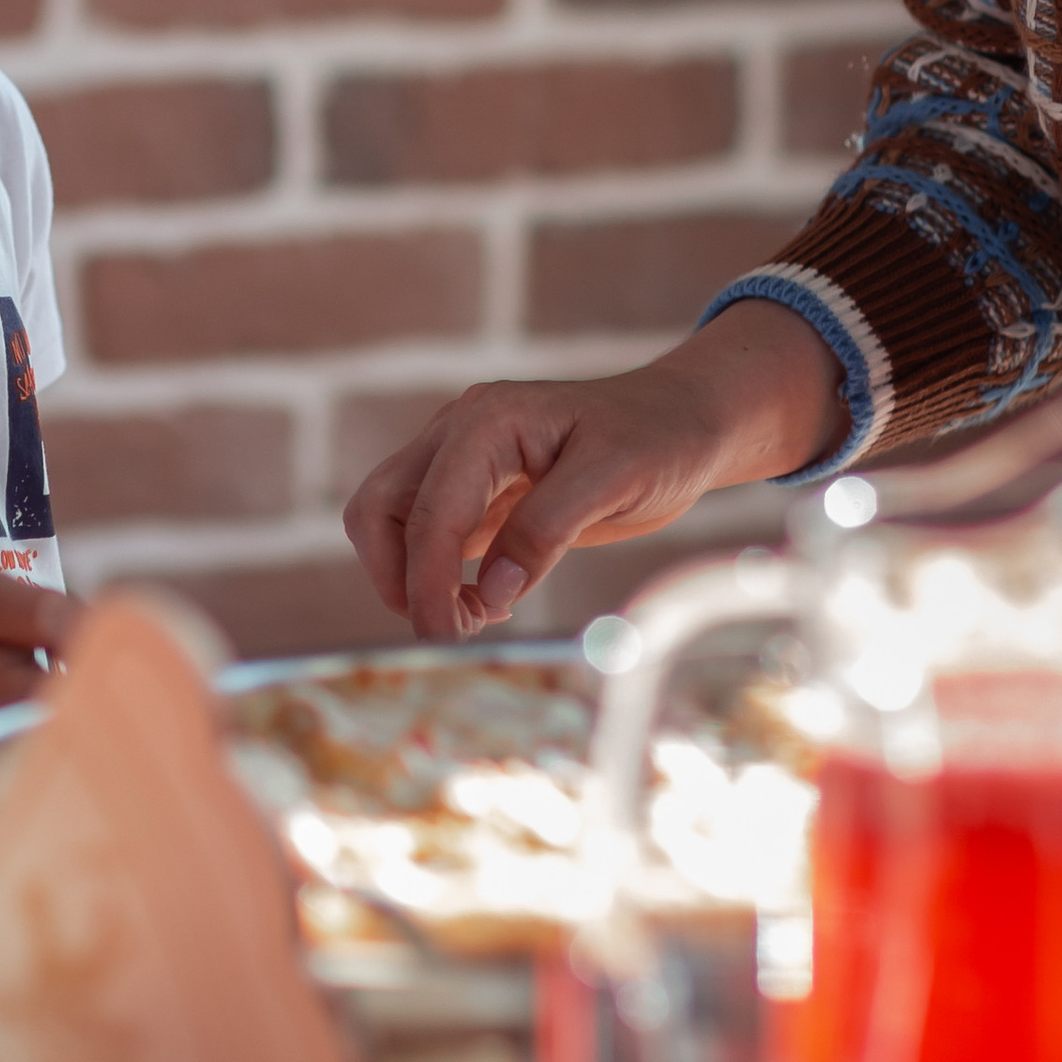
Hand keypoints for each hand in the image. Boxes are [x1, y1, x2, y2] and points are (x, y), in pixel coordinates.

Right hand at [343, 301, 844, 643]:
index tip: (445, 642)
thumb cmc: (658, 438)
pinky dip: (437, 576)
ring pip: (392, 524)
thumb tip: (489, 594)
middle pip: (378, 509)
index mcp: (487, 420)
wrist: (683, 420)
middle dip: (400, 579)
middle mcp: (458, 432)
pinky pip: (426, 536)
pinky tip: (488, 602)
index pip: (430, 512)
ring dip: (413, 579)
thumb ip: (546, 529)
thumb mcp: (615, 479)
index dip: (428, 584)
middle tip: (452, 632)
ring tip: (475, 618)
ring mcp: (459, 459)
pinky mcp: (474, 490)